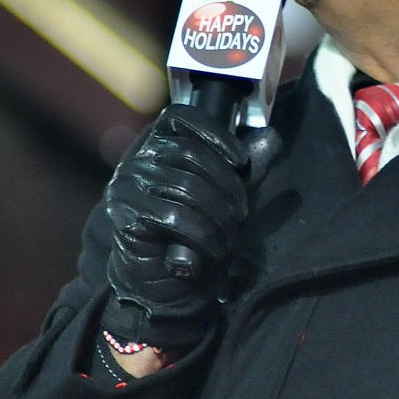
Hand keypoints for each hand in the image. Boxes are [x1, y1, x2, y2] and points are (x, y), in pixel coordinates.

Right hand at [103, 107, 277, 349]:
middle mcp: (138, 158)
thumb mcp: (226, 196)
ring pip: (185, 186)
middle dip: (227, 185)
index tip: (241, 160)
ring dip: (218, 215)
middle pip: (189, 153)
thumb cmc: (193, 234)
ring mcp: (127, 184)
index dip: (214, 132)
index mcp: (158, 144)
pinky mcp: (125, 214)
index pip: (181, 116)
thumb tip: (272, 137)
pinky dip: (201, 234)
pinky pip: (173, 216)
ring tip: (229, 237)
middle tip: (241, 214)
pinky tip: (213, 250)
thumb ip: (246, 169)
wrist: (162, 282)